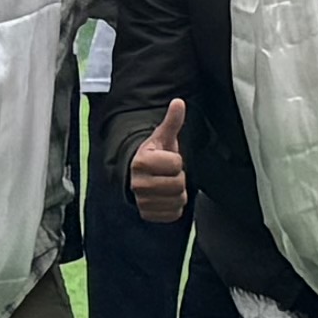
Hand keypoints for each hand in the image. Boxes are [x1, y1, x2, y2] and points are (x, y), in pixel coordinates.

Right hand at [123, 97, 189, 224]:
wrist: (138, 176)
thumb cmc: (154, 155)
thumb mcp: (162, 137)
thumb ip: (172, 121)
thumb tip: (179, 102)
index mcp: (141, 161)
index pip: (176, 164)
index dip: (177, 161)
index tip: (167, 159)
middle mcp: (138, 184)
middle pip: (178, 185)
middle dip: (178, 178)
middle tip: (169, 173)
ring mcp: (142, 201)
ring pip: (177, 201)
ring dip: (178, 193)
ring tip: (167, 184)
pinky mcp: (148, 214)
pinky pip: (173, 214)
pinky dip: (174, 207)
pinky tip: (166, 197)